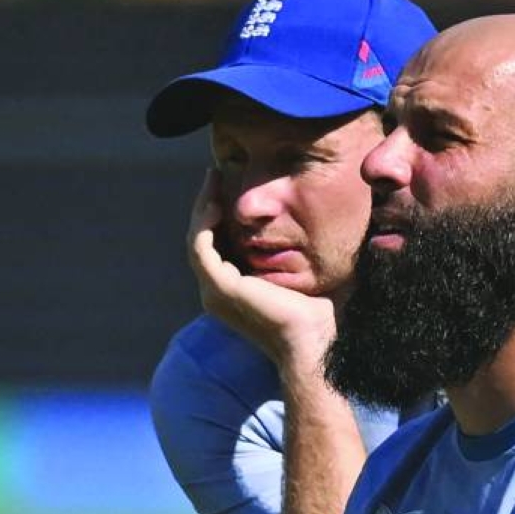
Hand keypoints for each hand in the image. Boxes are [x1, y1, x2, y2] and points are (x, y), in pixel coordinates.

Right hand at [188, 172, 336, 371]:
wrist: (316, 339)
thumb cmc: (317, 312)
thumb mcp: (298, 273)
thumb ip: (290, 252)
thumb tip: (305, 224)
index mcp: (232, 291)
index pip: (215, 245)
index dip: (217, 214)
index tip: (225, 185)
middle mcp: (217, 293)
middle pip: (202, 239)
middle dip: (206, 204)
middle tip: (214, 174)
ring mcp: (215, 292)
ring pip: (197, 240)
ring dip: (203, 208)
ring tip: (213, 180)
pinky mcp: (221, 288)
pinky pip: (201, 247)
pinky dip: (205, 223)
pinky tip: (218, 203)